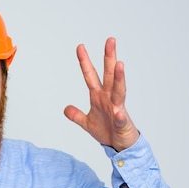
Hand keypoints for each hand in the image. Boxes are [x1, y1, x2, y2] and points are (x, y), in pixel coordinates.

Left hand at [64, 37, 138, 151]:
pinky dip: (120, 116)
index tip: (80, 47)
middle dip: (109, 58)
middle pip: (109, 75)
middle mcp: (109, 98)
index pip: (90, 76)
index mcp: (99, 97)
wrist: (120, 146)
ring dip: (120, 78)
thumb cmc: (107, 131)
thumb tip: (65, 108)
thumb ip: (76, 115)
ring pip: (119, 91)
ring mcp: (117, 109)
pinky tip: (119, 113)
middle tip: (110, 40)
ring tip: (120, 64)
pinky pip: (121, 119)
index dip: (85, 62)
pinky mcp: (123, 124)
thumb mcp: (87, 123)